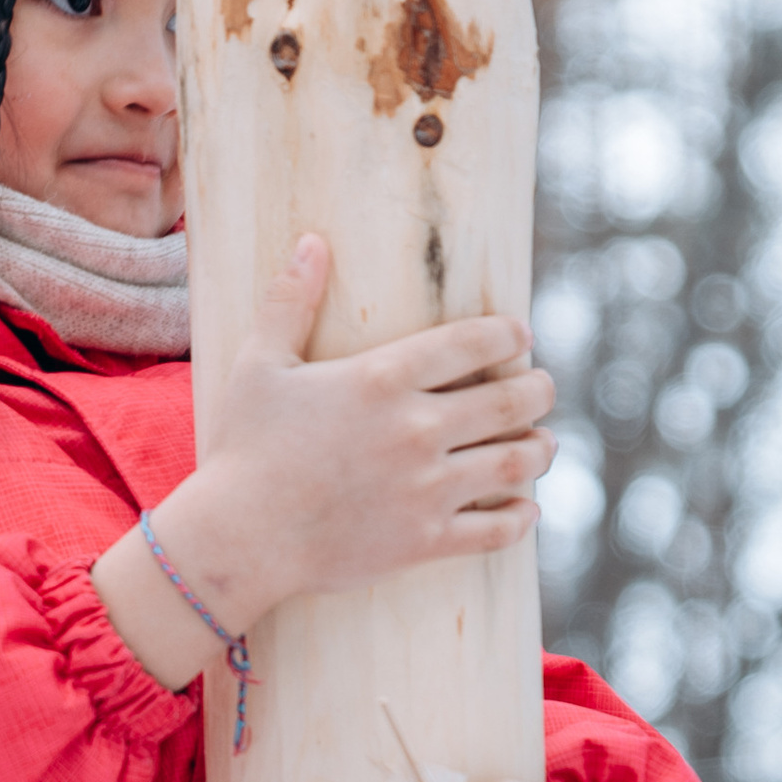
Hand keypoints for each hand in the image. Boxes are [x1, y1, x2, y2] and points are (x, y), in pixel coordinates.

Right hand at [91, 233, 555, 688]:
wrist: (238, 539)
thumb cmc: (243, 449)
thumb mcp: (259, 366)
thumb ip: (290, 301)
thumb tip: (311, 241)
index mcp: (383, 378)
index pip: (475, 341)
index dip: (510, 335)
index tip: (520, 336)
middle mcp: (417, 428)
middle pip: (512, 400)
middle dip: (540, 389)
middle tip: (543, 387)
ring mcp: (426, 488)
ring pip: (518, 462)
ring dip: (541, 449)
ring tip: (543, 444)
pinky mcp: (424, 539)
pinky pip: (497, 529)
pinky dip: (521, 518)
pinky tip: (526, 509)